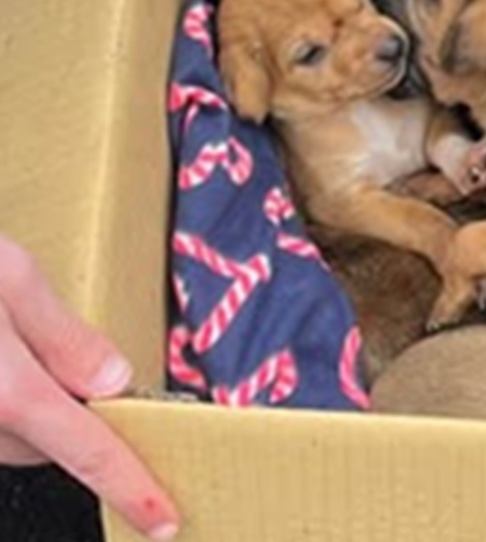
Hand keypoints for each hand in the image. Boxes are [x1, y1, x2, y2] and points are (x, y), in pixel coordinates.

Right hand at [0, 234, 179, 540]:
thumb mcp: (10, 275)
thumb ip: (63, 335)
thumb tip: (109, 382)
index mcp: (4, 389)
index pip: (87, 450)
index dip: (130, 486)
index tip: (162, 519)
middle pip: (43, 445)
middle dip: (68, 414)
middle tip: (66, 360)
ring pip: (4, 439)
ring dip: (24, 408)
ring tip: (2, 342)